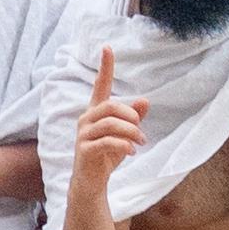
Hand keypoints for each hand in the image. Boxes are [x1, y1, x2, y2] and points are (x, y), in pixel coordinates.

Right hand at [68, 47, 140, 190]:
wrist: (92, 182)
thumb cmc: (107, 155)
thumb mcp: (124, 135)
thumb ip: (133, 118)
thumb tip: (145, 100)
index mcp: (96, 112)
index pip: (100, 85)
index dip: (105, 67)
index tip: (107, 47)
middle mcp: (87, 119)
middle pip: (110, 106)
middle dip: (130, 116)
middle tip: (141, 130)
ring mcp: (83, 134)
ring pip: (110, 123)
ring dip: (131, 132)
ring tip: (140, 142)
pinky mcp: (84, 149)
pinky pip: (107, 141)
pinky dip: (124, 145)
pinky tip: (132, 151)